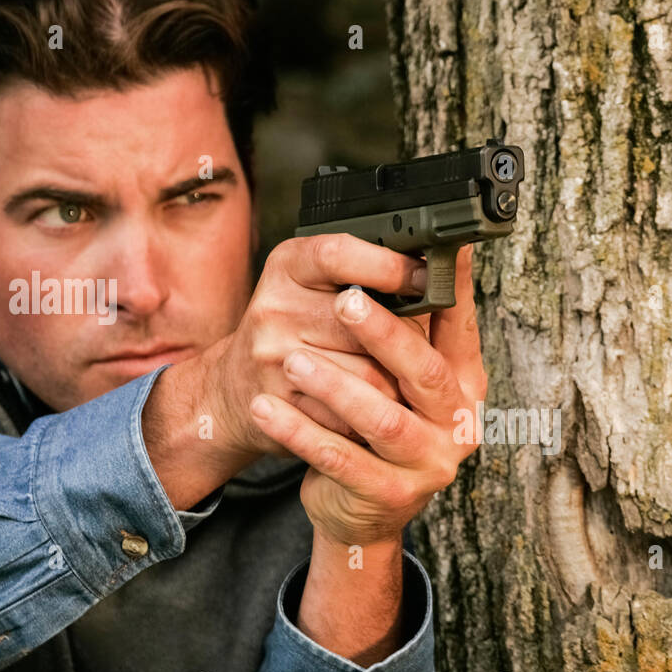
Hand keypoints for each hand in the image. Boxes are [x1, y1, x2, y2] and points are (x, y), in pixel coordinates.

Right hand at [206, 234, 431, 449]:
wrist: (234, 389)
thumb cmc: (293, 331)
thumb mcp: (314, 287)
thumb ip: (363, 275)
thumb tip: (437, 269)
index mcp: (288, 266)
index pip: (339, 255)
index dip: (389, 266)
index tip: (426, 276)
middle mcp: (274, 306)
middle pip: (360, 320)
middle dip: (402, 338)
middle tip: (427, 350)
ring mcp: (273, 356)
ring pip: (365, 373)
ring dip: (397, 385)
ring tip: (410, 388)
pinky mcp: (281, 402)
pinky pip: (349, 413)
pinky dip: (372, 417)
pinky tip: (380, 412)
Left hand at [247, 243, 487, 545]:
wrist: (363, 509)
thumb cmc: (376, 428)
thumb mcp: (400, 380)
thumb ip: (406, 329)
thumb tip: (403, 252)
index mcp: (463, 384)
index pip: (461, 328)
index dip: (450, 289)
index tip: (430, 250)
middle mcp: (456, 423)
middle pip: (424, 373)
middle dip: (383, 334)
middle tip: (343, 302)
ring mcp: (428, 463)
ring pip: (383, 420)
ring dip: (336, 387)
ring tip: (294, 359)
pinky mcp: (389, 493)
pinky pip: (339, 458)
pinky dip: (301, 432)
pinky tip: (268, 407)